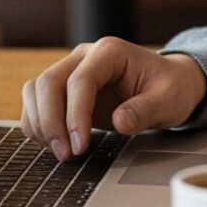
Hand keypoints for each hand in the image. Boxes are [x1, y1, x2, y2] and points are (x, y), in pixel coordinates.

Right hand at [19, 39, 206, 159]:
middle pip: (48, 82)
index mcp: (109, 52)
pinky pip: (37, 101)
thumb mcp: (169, 100)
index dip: (75, 115)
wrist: (170, 83)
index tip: (80, 146)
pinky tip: (54, 144)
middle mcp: (83, 57)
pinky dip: (38, 123)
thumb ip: (145, 110)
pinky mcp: (64, 89)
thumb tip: (120, 123)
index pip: (80, 81)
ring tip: (60, 152)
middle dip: (51, 122)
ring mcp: (70, 70)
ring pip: (35, 90)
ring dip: (40, 123)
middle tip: (65, 154)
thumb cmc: (171, 88)